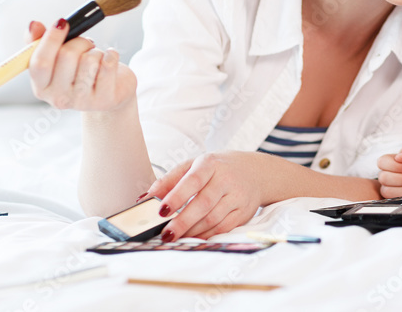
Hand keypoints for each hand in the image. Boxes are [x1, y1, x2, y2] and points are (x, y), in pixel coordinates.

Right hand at [27, 20, 136, 111]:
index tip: (62, 23)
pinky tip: (110, 58)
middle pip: (66, 55)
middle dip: (79, 42)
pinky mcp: (105, 99)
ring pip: (89, 59)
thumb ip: (41, 41)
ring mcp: (82, 101)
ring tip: (97, 58)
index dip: (50, 39)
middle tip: (86, 45)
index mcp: (41, 87)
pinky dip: (111, 54)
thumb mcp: (58, 58)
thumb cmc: (81, 71)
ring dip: (96, 51)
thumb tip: (33, 25)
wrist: (112, 91)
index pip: (39, 62)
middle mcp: (58, 98)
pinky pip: (108, 65)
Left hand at [143, 152, 265, 240]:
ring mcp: (237, 196)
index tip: (161, 211)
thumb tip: (144, 198)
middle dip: (183, 221)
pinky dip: (206, 235)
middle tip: (166, 234)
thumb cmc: (219, 168)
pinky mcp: (244, 211)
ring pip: (213, 218)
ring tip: (176, 237)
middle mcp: (226, 179)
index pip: (192, 180)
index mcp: (210, 164)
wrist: (256, 172)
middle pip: (203, 204)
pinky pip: (224, 227)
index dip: (177, 196)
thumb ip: (169, 180)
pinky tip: (194, 236)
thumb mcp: (194, 165)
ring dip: (192, 231)